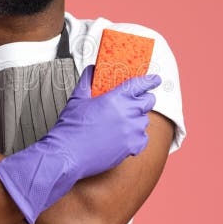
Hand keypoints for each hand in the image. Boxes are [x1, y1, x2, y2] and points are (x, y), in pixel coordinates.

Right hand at [0, 65, 159, 223]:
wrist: (66, 154)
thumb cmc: (70, 127)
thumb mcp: (77, 99)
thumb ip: (87, 81)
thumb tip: (92, 69)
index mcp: (115, 98)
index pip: (139, 84)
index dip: (150, 81)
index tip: (155, 79)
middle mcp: (127, 113)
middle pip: (148, 102)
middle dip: (143, 100)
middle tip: (133, 104)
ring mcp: (132, 131)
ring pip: (144, 121)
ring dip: (136, 120)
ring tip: (120, 125)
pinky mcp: (132, 147)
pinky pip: (143, 139)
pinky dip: (136, 138)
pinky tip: (122, 138)